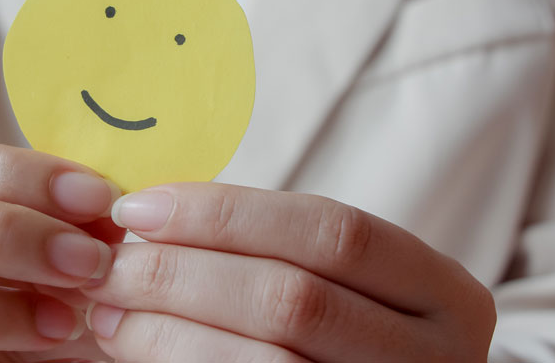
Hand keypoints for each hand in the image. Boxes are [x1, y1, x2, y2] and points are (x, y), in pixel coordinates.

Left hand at [82, 183, 496, 361]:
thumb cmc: (342, 327)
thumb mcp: (338, 280)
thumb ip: (268, 246)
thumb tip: (153, 213)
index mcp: (444, 294)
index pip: (334, 232)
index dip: (228, 215)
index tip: (143, 207)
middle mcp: (435, 357)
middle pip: (293, 299)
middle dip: (183, 273)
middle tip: (112, 262)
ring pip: (267, 360)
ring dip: (167, 328)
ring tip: (110, 305)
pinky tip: (134, 344)